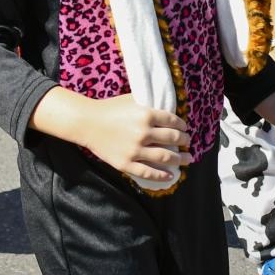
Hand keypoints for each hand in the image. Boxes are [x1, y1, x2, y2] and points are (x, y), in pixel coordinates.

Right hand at [75, 94, 190, 183]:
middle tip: (187, 142)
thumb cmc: (110, 109)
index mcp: (146, 114)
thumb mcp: (132, 100)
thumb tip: (168, 109)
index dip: (182, 126)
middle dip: (184, 141)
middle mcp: (143, 133)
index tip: (184, 129)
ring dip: (180, 159)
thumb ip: (149, 104)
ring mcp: (135, 150)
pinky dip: (162, 175)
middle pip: (172, 139)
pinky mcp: (126, 163)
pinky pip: (148, 172)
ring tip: (187, 159)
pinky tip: (171, 175)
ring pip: (165, 157)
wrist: (88, 123)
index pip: (172, 121)